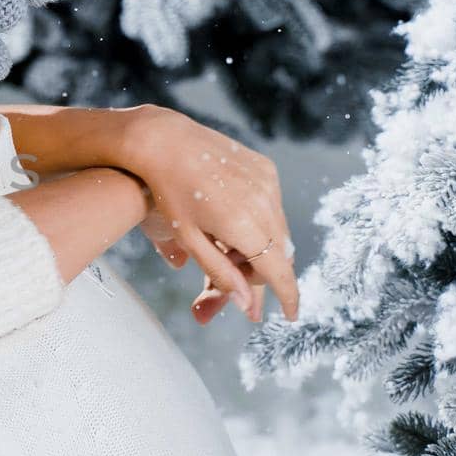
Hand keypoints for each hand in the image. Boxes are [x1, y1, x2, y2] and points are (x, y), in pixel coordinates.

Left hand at [122, 107, 297, 324]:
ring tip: (226, 246)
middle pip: (278, 254)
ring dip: (260, 247)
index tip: (290, 314)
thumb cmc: (168, 193)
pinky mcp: (267, 169)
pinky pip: (273, 206)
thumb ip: (219, 273)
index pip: (278, 271)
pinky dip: (261, 221)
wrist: (165, 141)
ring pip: (278, 231)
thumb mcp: (188, 238)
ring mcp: (268, 183)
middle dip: (260, 271)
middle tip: (233, 276)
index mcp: (244, 225)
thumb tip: (246, 305)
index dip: (287, 296)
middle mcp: (264, 203)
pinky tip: (231, 219)